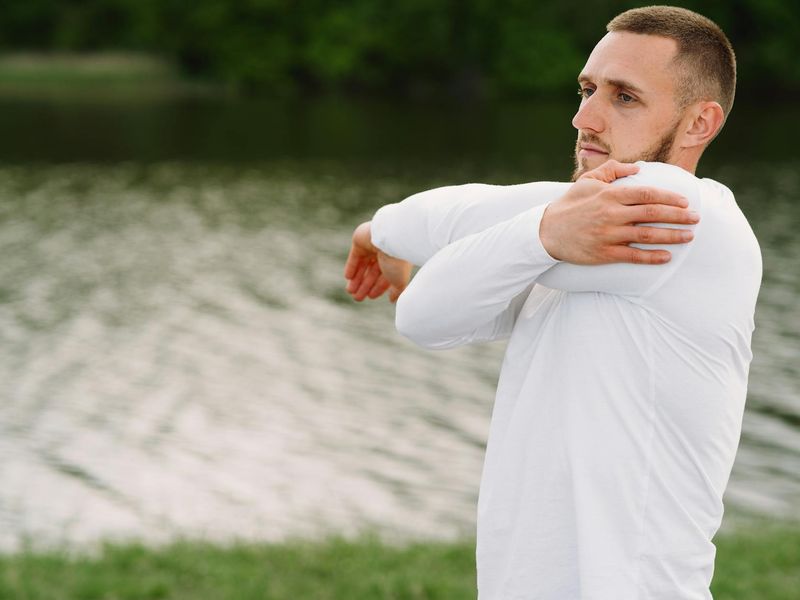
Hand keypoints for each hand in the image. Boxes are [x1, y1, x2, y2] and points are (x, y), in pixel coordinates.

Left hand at [344, 221, 411, 302]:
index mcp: (396, 261)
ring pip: (363, 265)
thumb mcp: (400, 280)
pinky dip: (352, 266)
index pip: (385, 277)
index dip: (377, 288)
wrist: (392, 238)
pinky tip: (348, 277)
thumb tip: (392, 300)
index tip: (370, 297)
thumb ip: (397, 291)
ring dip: (357, 279)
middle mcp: (385, 252)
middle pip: (372, 272)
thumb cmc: (398, 261)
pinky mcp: (360, 240)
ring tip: (350, 291)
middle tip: (357, 298)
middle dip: (364, 285)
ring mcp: (372, 245)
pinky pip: (355, 256)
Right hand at [539, 160, 699, 264]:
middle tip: (696, 218)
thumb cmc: (569, 204)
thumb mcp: (587, 180)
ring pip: (646, 235)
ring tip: (689, 236)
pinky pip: (632, 256)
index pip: (646, 193)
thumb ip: (613, 170)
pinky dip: (651, 256)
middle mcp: (611, 214)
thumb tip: (639, 167)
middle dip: (678, 216)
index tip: (684, 201)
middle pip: (652, 213)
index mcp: (610, 195)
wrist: (546, 231)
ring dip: (671, 236)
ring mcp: (608, 235)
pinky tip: (666, 256)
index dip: (669, 197)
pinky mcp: (603, 253)